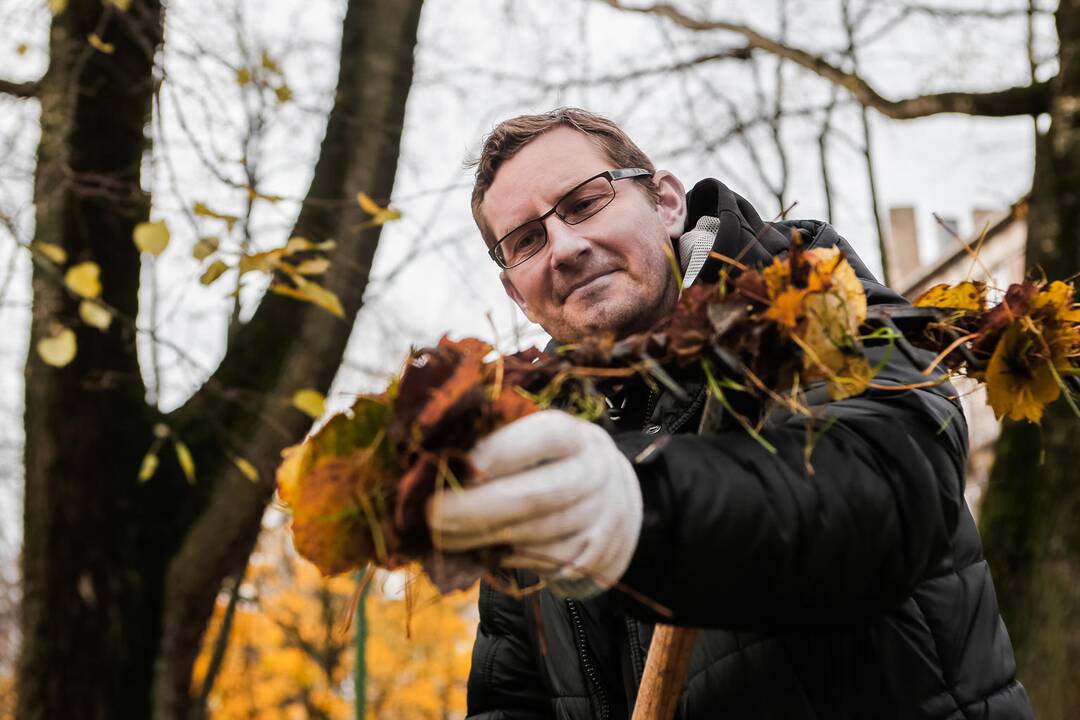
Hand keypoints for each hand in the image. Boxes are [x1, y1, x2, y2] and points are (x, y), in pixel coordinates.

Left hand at [425, 410, 642, 597]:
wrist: (616, 501)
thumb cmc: (555, 464)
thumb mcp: (541, 442)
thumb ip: (500, 444)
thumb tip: (437, 460)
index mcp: (576, 438)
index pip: (546, 437)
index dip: (504, 450)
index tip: (462, 463)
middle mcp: (595, 476)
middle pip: (538, 496)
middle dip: (478, 509)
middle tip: (431, 516)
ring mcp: (598, 521)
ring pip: (533, 536)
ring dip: (480, 540)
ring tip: (440, 538)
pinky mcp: (592, 561)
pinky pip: (539, 564)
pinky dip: (501, 559)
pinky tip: (473, 552)